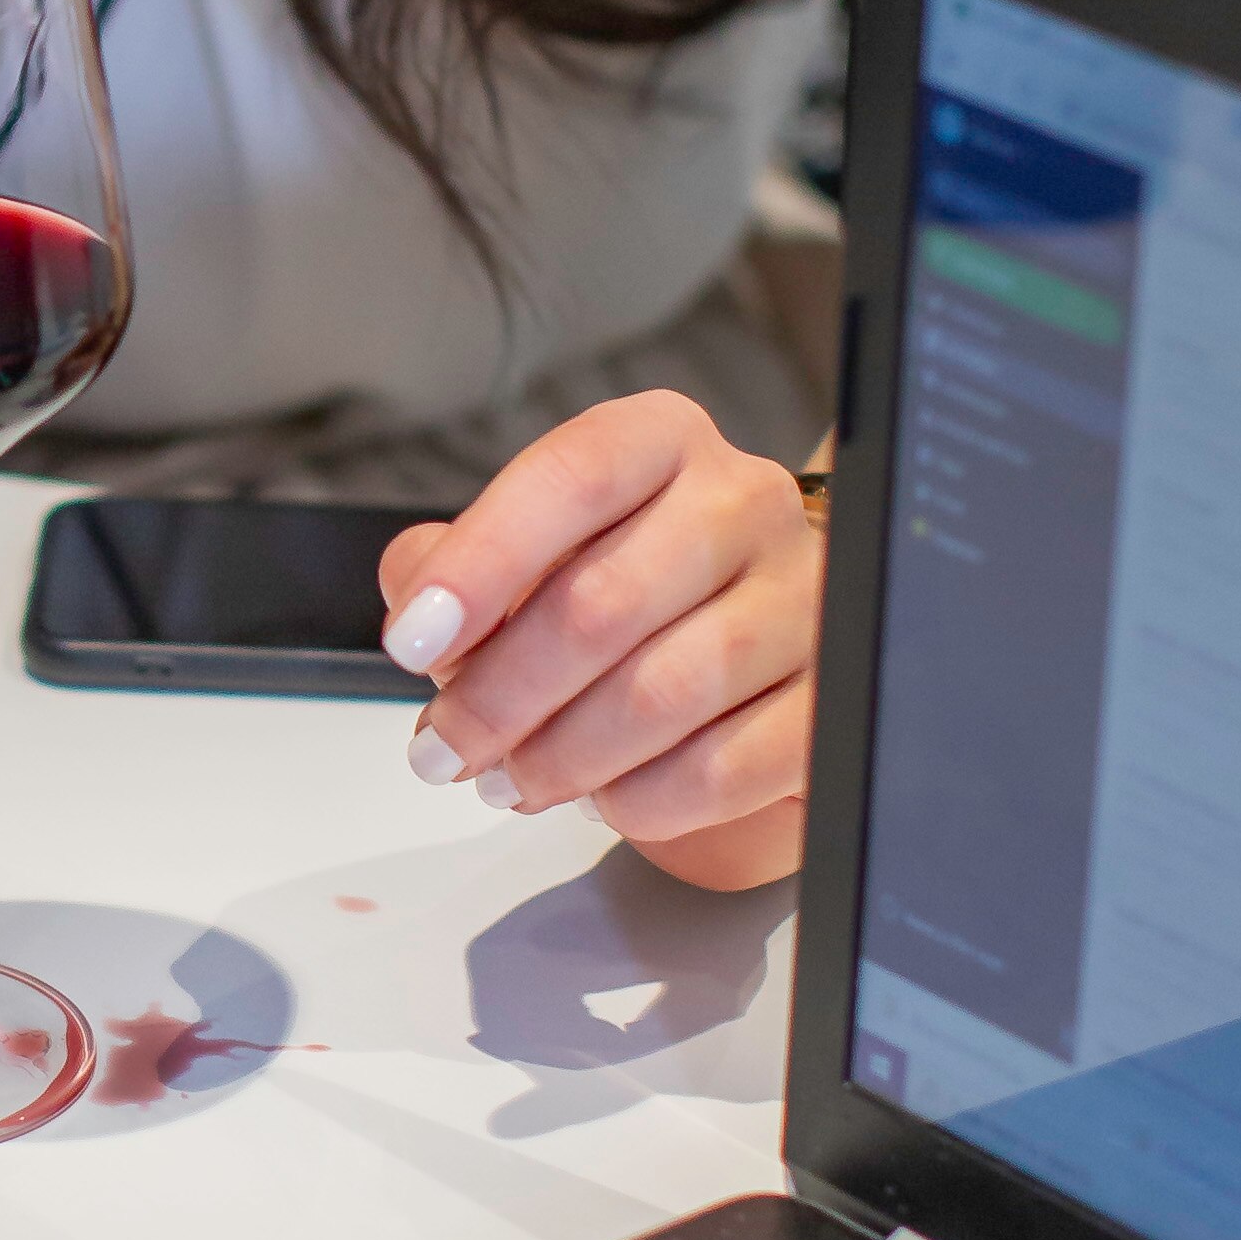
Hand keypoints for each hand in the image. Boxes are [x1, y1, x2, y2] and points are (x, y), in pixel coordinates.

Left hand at [377, 392, 815, 890]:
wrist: (760, 623)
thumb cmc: (629, 579)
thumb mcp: (537, 544)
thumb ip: (458, 559)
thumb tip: (417, 596)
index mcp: (663, 440)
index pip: (571, 478)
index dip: (481, 564)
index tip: (410, 642)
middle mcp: (745, 501)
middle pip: (603, 603)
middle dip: (499, 696)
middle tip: (443, 749)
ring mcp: (804, 598)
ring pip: (664, 693)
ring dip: (561, 757)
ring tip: (507, 782)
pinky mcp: (830, 698)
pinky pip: (724, 767)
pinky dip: (642, 799)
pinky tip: (602, 798)